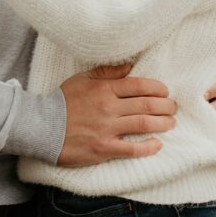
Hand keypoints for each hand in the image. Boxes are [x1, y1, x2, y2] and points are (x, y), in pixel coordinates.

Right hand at [58, 63, 176, 166]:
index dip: (157, 88)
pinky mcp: (104, 149)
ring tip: (171, 123)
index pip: (139, 85)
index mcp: (104, 89)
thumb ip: (106, 72)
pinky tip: (157, 145)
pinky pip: (132, 149)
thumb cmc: (62, 101)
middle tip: (173, 108)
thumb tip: (130, 67)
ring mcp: (107, 129)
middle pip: (146, 105)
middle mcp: (109, 107)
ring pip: (143, 124)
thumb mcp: (82, 79)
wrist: (42, 126)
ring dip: (162, 124)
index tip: (165, 91)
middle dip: (165, 106)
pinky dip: (148, 147)